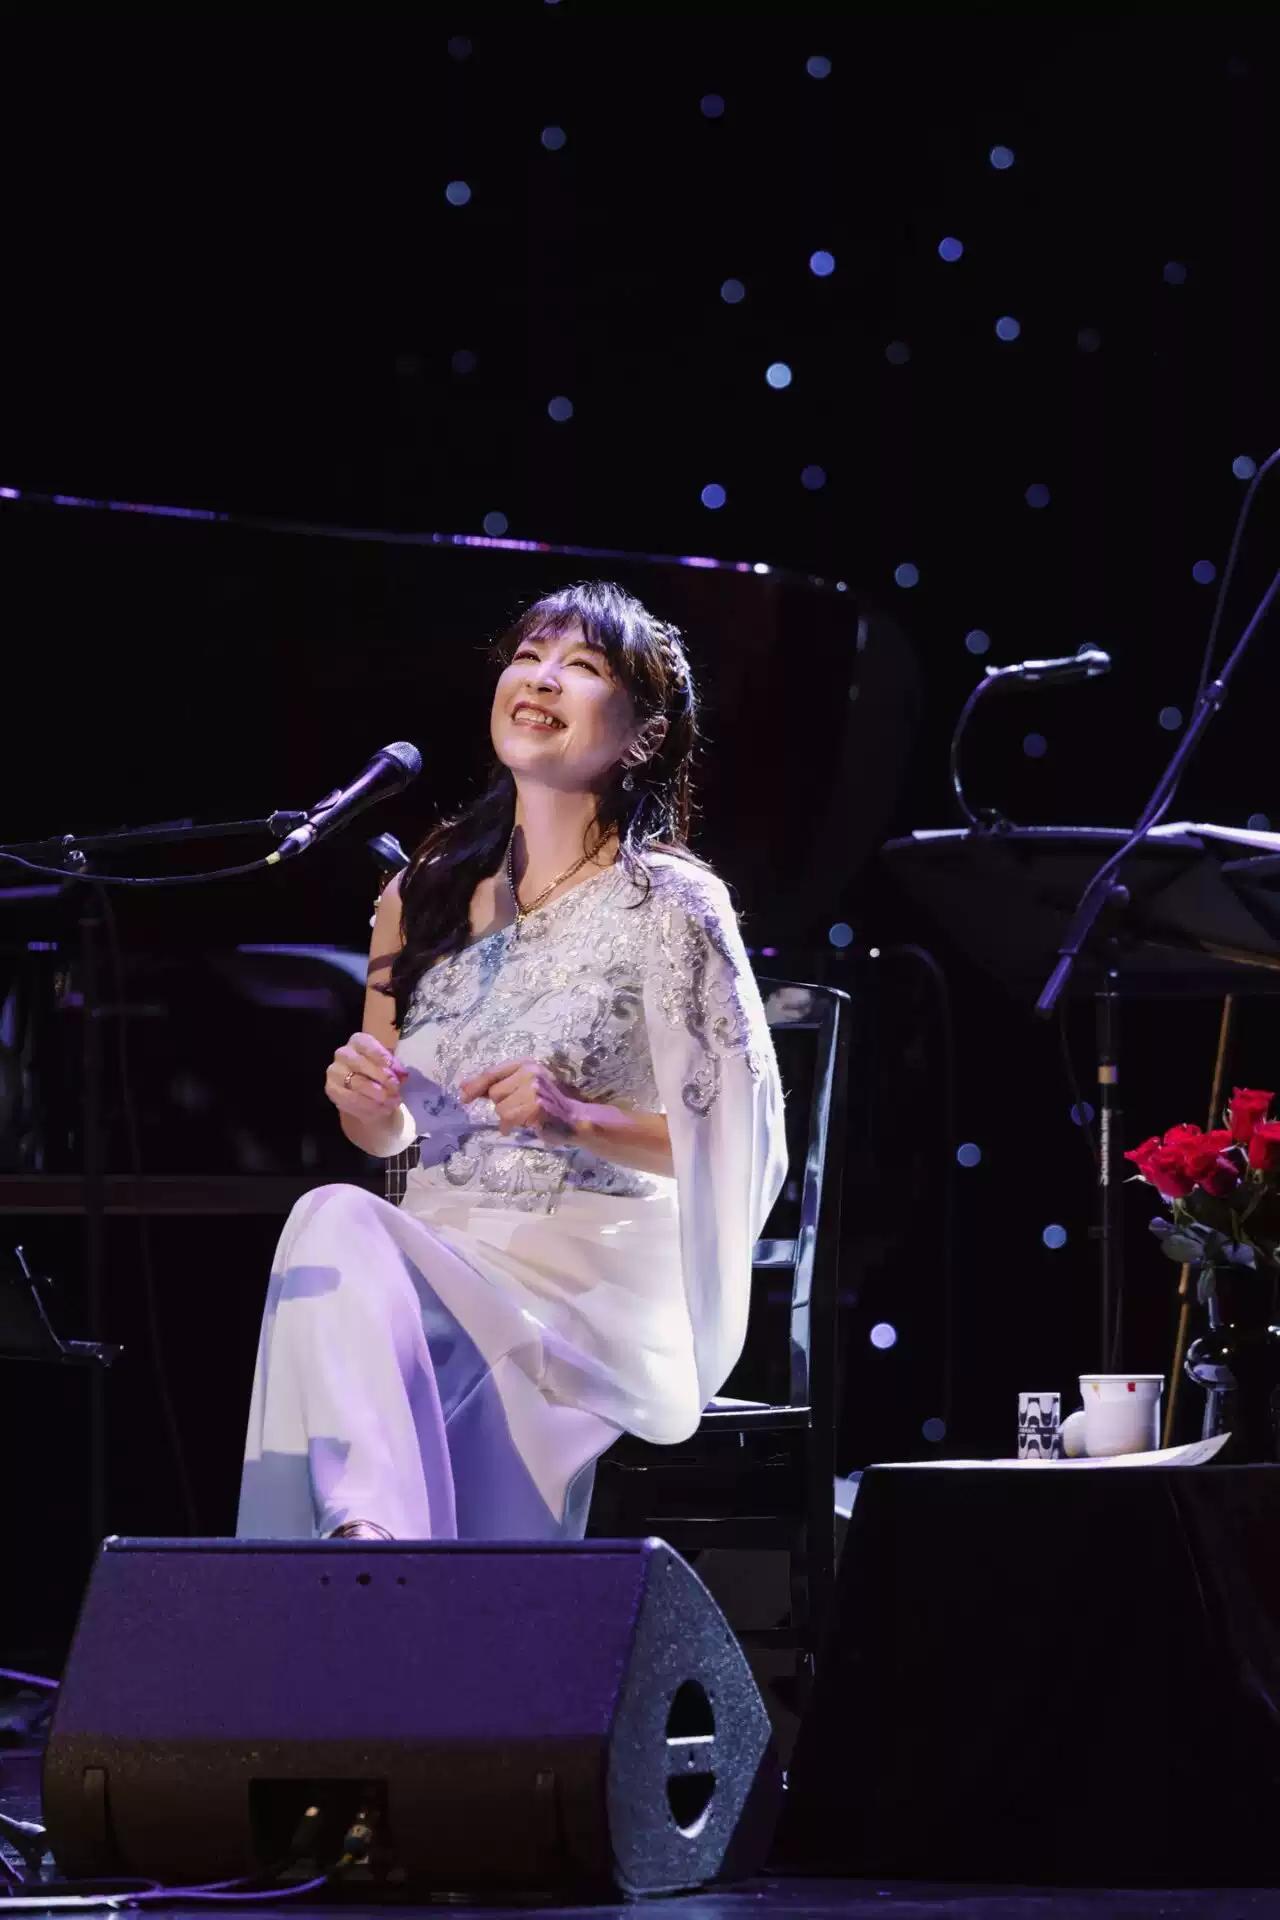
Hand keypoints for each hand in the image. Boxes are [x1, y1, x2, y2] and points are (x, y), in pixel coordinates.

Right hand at [326, 1032, 409, 1123]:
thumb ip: (395, 1068)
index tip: (395, 1070)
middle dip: (381, 1077)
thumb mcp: (391, 1068)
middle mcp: (343, 1053)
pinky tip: (382, 1109)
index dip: (381, 1056)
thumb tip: (402, 1074)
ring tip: (392, 1102)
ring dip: (377, 1094)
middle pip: (360, 1063)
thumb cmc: (381, 1076)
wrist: (370, 1097)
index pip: (367, 1044)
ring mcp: (334, 1072)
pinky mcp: (331, 1090)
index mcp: (358, 1041)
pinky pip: (350, 1099)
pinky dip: (369, 1106)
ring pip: (356, 1083)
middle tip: (395, 1088)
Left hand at [457, 1058, 584, 1144]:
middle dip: (501, 1105)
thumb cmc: (548, 1104)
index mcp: (526, 1064)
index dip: (476, 1084)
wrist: (575, 1119)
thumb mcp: (524, 1087)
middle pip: (494, 1093)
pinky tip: (523, 1125)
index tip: (463, 1095)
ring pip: (500, 1107)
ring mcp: (534, 1088)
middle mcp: (530, 1072)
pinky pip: (508, 1118)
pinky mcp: (535, 1106)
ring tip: (524, 1117)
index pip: (493, 1072)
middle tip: (518, 1109)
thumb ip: (499, 1085)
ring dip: (507, 1118)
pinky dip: (510, 1126)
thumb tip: (465, 1087)